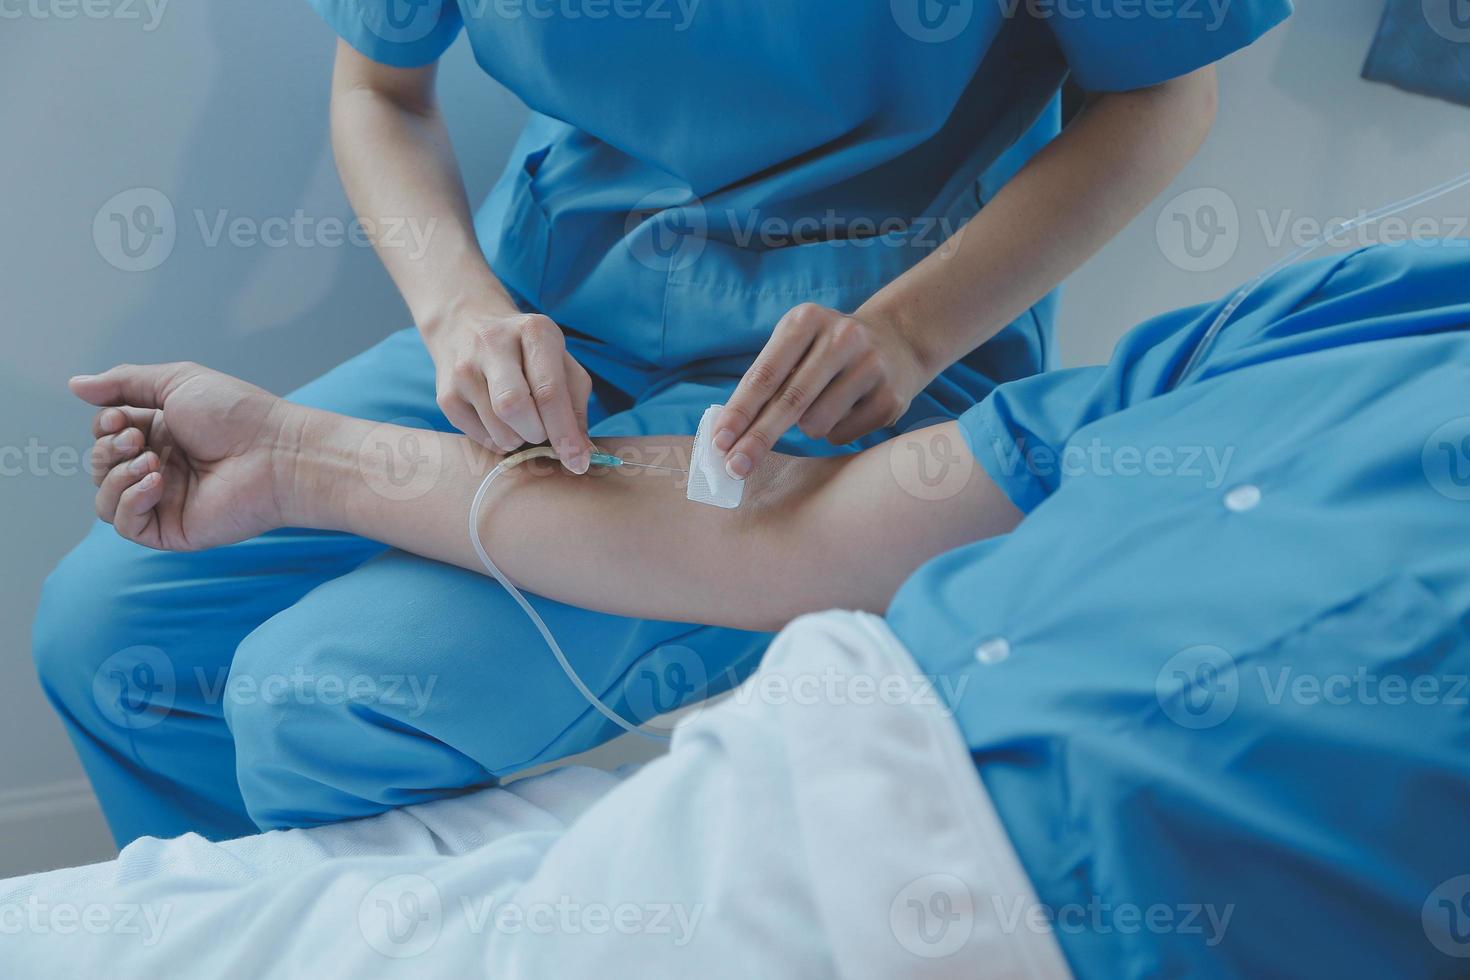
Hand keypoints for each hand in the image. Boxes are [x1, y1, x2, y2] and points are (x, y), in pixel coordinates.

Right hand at [71, 363, 295, 551]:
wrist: (276, 453)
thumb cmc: (238, 414)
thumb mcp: (176, 383)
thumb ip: (124, 382)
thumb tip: (75, 385)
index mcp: (161, 433)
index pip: (107, 436)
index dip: (103, 427)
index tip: (119, 417)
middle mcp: (161, 467)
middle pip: (101, 467)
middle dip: (108, 450)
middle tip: (138, 440)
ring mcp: (167, 501)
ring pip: (105, 500)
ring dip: (116, 476)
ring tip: (154, 462)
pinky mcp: (173, 530)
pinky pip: (126, 525)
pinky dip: (129, 502)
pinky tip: (156, 483)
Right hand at [424, 311, 593, 472]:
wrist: (466, 325)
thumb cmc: (526, 352)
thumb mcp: (560, 361)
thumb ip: (575, 403)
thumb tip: (581, 452)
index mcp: (533, 331)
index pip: (549, 391)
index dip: (565, 433)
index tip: (578, 462)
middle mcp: (493, 344)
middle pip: (516, 408)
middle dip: (538, 434)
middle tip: (543, 431)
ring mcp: (463, 369)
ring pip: (498, 431)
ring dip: (518, 440)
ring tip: (521, 422)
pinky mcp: (445, 394)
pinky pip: (479, 438)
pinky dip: (497, 440)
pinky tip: (499, 421)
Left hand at [713, 303, 927, 478]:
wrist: (898, 341)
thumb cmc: (826, 351)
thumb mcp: (796, 345)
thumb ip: (765, 380)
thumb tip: (727, 433)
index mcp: (807, 319)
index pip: (765, 374)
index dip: (739, 411)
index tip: (719, 442)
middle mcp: (842, 337)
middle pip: (789, 401)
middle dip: (757, 439)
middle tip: (734, 468)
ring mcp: (871, 366)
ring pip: (816, 423)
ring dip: (806, 427)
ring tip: (823, 404)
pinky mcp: (890, 398)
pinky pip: (842, 435)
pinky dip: (834, 431)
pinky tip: (849, 409)